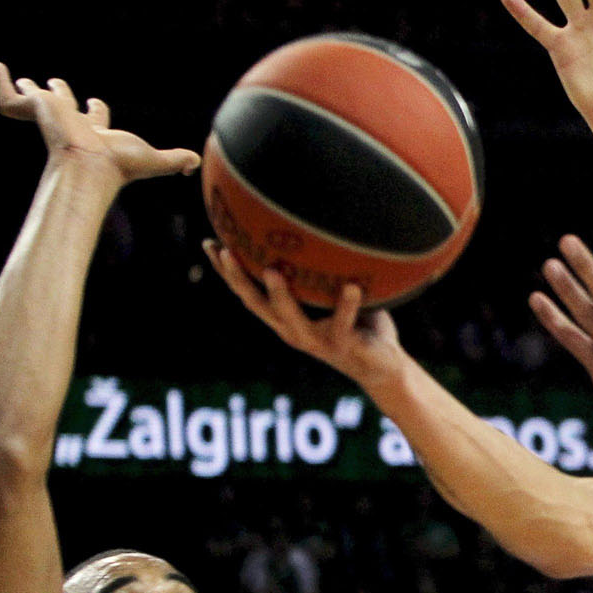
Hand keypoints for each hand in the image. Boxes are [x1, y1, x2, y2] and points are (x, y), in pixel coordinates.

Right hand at [0, 62, 198, 184]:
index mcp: (95, 132)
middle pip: (64, 106)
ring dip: (27, 92)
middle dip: (60, 96)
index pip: (95, 116)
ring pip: (34, 103)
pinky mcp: (33, 111)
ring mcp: (51, 118)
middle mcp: (71, 123)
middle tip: (54, 83)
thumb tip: (196, 164)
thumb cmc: (117, 165)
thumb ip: (174, 160)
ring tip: (20, 81)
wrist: (88, 166)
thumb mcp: (153, 160)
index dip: (96, 110)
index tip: (95, 102)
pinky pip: (7, 99)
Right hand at [204, 241, 408, 391]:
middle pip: (256, 304)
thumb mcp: (334, 294)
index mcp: (285, 318)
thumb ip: (322, 270)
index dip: (226, 271)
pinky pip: (343, 322)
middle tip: (224, 251)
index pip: (248, 292)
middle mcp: (293, 330)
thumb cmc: (359, 323)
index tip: (209, 242)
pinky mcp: (342, 346)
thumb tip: (317, 224)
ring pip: (290, 318)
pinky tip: (351, 285)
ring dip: (279, 294)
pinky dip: (347, 304)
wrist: (383, 368)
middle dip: (237, 278)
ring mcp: (316, 341)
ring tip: (271, 270)